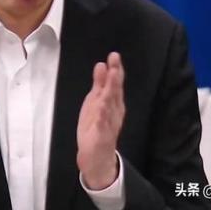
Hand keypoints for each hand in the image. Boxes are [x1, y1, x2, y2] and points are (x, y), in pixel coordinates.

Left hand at [77, 52, 124, 189]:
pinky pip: (103, 124)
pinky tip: (102, 106)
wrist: (96, 155)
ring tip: (111, 77)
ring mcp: (109, 122)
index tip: (114, 56)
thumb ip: (99, 84)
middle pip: (115, 91)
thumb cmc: (96, 125)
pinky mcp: (102, 135)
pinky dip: (103, 115)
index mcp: (112, 101)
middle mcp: (113, 110)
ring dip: (111, 91)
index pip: (115, 83)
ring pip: (110, 104)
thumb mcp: (95, 101)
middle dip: (115, 76)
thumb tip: (101, 64)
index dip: (115, 69)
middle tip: (115, 62)